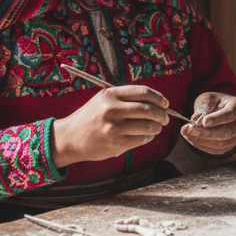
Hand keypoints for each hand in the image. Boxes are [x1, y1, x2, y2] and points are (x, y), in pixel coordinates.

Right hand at [51, 85, 169, 166]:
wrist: (70, 137)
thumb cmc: (90, 117)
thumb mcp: (104, 100)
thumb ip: (126, 98)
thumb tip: (156, 102)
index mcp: (111, 94)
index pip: (143, 92)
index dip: (158, 98)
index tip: (165, 103)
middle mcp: (112, 109)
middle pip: (149, 109)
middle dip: (162, 114)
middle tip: (165, 117)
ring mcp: (114, 127)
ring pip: (148, 125)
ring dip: (157, 127)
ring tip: (157, 127)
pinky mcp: (116, 143)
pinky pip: (141, 139)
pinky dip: (148, 137)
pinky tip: (146, 136)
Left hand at [181, 92, 235, 155]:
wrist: (223, 111)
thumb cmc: (216, 103)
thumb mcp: (209, 98)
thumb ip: (204, 107)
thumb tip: (195, 119)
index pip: (229, 114)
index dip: (217, 119)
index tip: (204, 121)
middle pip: (226, 132)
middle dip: (205, 132)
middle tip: (188, 129)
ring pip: (220, 143)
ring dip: (201, 140)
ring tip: (186, 133)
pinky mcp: (230, 146)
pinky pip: (216, 150)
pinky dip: (202, 145)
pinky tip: (191, 139)